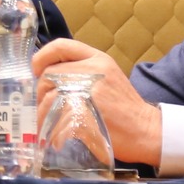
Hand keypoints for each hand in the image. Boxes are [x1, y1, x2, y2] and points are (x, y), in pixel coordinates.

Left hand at [33, 38, 163, 166]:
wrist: (146, 131)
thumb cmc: (124, 107)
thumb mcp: (107, 77)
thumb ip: (83, 71)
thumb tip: (48, 77)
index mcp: (98, 59)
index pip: (61, 46)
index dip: (42, 57)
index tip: (36, 70)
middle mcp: (93, 71)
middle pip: (49, 75)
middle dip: (41, 93)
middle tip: (45, 107)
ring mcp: (90, 92)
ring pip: (49, 99)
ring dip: (43, 115)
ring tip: (47, 126)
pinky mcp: (87, 115)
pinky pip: (57, 120)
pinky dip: (52, 131)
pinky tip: (56, 137)